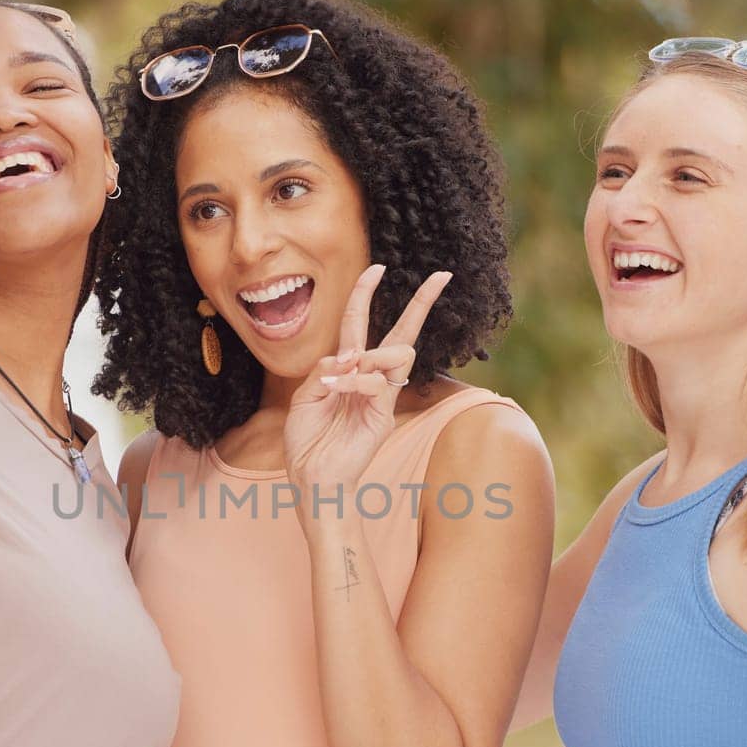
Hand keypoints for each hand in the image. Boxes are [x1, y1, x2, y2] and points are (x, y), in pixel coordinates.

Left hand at [283, 263, 451, 510]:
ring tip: (339, 378)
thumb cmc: (307, 441)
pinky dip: (355, 380)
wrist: (312, 479)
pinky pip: (378, 382)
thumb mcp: (305, 396)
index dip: (366, 294)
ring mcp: (381, 396)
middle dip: (421, 303)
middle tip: (441, 276)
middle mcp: (369, 378)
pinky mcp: (384, 414)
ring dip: (366, 355)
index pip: (360, 324)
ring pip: (396, 352)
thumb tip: (349, 355)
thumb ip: (324, 371)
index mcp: (347, 370)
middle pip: (402, 333)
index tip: (378, 267)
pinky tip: (337, 391)